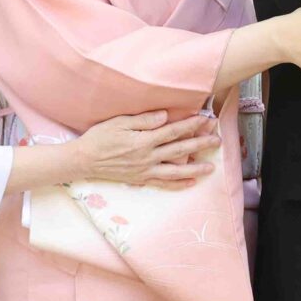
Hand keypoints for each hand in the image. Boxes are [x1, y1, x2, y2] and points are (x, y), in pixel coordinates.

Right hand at [76, 111, 220, 188]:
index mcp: (143, 141)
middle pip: (179, 150)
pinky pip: (163, 183)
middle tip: (217, 140)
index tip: (205, 120)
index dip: (191, 125)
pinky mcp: (140, 179)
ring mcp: (145, 171)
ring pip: (175, 170)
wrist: (83, 160)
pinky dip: (178, 183)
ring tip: (211, 167)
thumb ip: (143, 120)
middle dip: (200, 144)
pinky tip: (191, 182)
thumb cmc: (100, 137)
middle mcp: (147, 157)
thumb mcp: (119, 122)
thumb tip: (165, 116)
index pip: (173, 131)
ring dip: (195, 168)